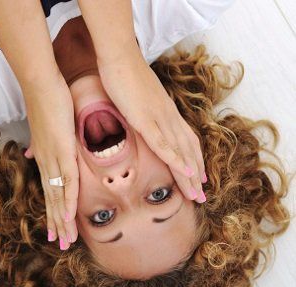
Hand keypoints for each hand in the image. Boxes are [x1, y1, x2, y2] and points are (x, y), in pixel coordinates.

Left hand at [21, 73, 78, 249]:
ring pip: (59, 197)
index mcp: (45, 158)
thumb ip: (41, 144)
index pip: (50, 190)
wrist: (40, 83)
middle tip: (60, 244)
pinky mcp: (63, 153)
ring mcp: (54, 159)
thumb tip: (31, 155)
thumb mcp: (45, 126)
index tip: (55, 227)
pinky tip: (68, 218)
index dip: (53, 211)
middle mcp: (47, 163)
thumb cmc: (47, 101)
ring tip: (66, 241)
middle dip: (56, 224)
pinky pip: (67, 182)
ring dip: (63, 221)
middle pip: (52, 201)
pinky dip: (68, 201)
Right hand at [97, 50, 206, 202]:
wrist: (119, 57)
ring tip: (196, 194)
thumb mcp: (135, 99)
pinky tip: (184, 172)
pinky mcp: (146, 119)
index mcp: (166, 112)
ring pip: (180, 151)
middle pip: (188, 149)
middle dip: (195, 175)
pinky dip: (176, 159)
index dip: (192, 160)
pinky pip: (163, 143)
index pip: (185, 140)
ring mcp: (159, 118)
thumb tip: (137, 121)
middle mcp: (168, 116)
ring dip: (189, 174)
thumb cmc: (123, 75)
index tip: (196, 178)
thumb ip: (139, 112)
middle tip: (200, 196)